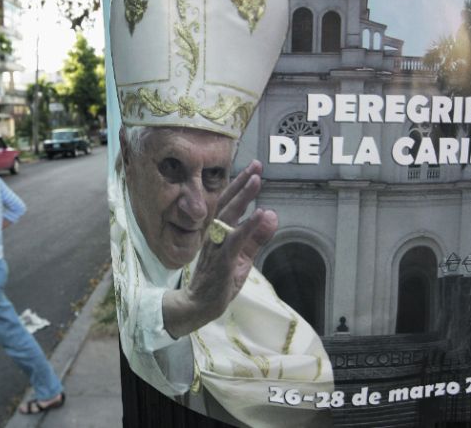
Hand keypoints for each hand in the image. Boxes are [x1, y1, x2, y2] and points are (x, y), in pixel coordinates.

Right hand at [163, 160, 277, 337]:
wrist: (200, 305)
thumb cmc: (219, 281)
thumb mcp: (242, 257)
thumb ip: (256, 237)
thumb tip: (270, 214)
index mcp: (218, 232)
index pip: (229, 204)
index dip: (241, 185)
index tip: (254, 169)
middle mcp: (215, 235)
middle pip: (228, 203)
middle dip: (242, 183)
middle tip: (256, 165)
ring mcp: (217, 247)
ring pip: (229, 217)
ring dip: (243, 197)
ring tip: (257, 180)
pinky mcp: (222, 261)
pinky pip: (235, 240)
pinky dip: (248, 226)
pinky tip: (258, 214)